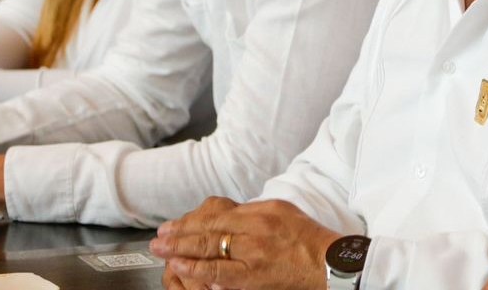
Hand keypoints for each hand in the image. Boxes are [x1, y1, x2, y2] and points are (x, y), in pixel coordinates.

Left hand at [153, 198, 341, 289]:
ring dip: (181, 250)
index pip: (216, 215)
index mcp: (260, 213)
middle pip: (208, 230)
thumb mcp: (281, 210)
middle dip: (179, 234)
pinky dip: (197, 269)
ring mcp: (252, 255)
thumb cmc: (308, 237)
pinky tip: (182, 266)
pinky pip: (219, 273)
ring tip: (162, 250)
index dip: (191, 220)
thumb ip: (252, 211)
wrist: (328, 262)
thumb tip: (225, 214)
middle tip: (159, 237)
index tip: (174, 224)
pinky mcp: (253, 277)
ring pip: (209, 250)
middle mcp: (254, 232)